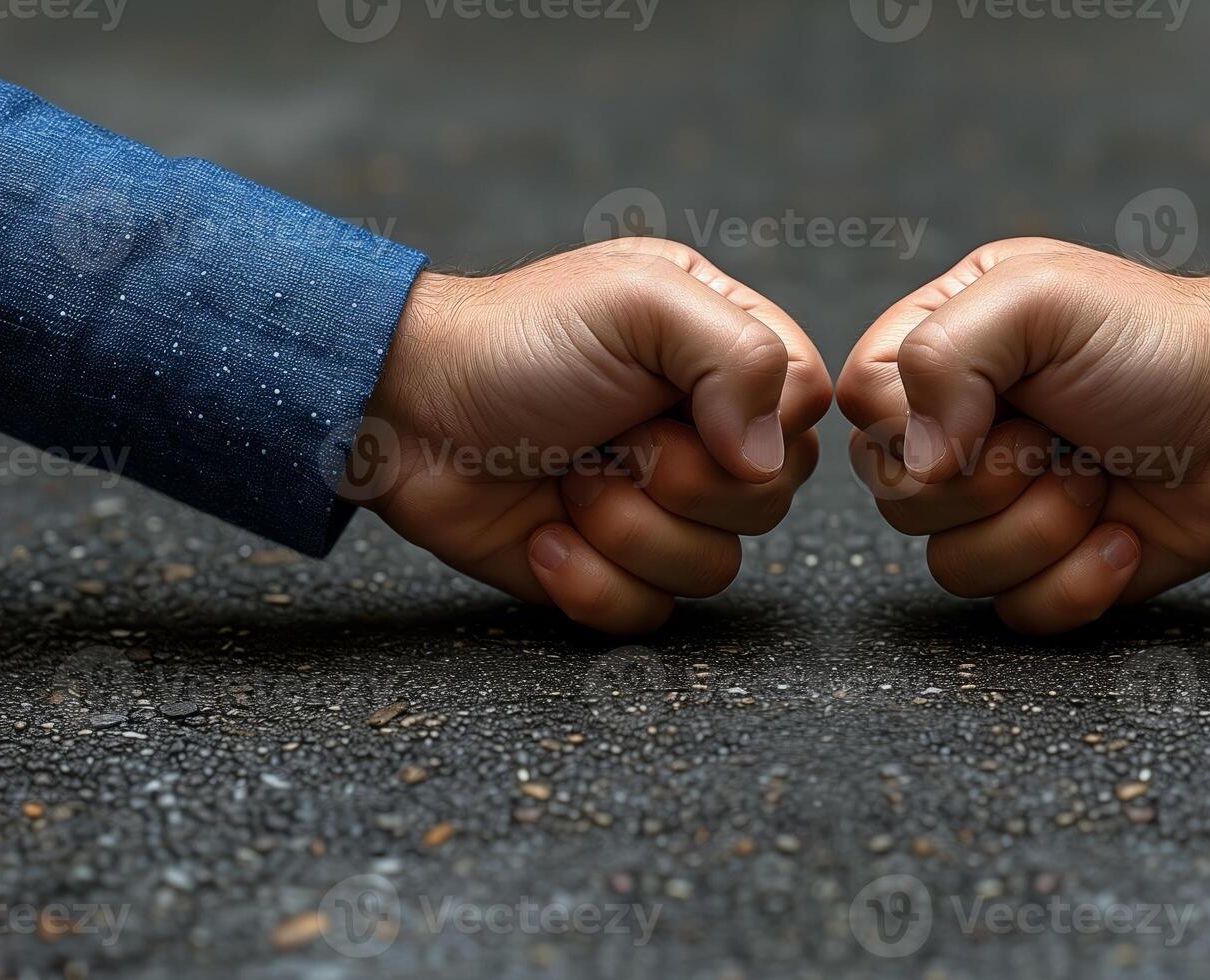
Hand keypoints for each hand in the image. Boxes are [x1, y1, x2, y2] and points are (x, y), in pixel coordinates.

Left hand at [348, 238, 830, 633]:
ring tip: (568, 482)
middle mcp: (707, 433)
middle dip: (676, 481)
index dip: (754, 426)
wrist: (402, 412)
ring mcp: (663, 507)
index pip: (807, 410)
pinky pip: (651, 614)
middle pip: (768, 501)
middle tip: (607, 439)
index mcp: (725, 355)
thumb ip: (737, 353)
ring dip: (625, 531)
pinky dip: (588, 582)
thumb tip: (766, 458)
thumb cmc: (515, 340)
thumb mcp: (638, 302)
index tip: (678, 405)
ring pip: (716, 568)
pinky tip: (542, 534)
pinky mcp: (614, 568)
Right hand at [838, 238, 1209, 633]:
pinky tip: (1123, 536)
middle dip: (996, 480)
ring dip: (1043, 531)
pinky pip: (1015, 613)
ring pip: (951, 568)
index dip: (920, 423)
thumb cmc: (1155, 340)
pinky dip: (1078, 583)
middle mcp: (956, 431)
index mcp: (939, 352)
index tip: (1001, 403)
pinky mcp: (1047, 569)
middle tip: (1062, 439)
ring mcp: (1000, 507)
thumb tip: (919, 467)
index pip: (862, 406)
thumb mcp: (1040, 297)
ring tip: (1099, 483)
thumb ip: (942, 352)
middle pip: (899, 499)